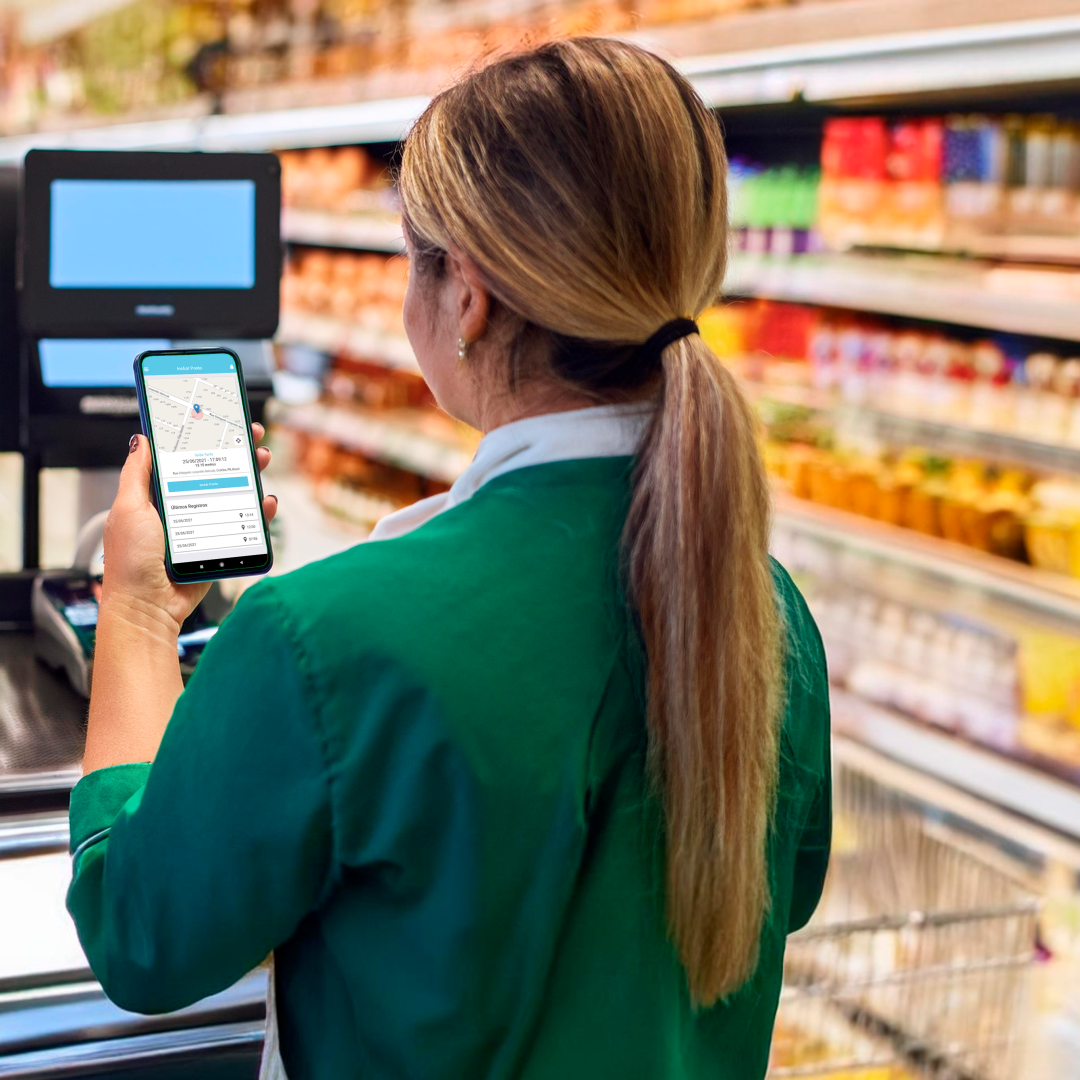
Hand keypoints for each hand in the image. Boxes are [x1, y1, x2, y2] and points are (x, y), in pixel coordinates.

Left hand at [100, 424, 277, 637]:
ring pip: (234, 493)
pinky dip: (259, 511)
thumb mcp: (128, 509)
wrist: (148, 608)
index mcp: (157, 496)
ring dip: (251, 474)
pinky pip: (245, 524)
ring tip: (261, 460)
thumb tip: (141, 440)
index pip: (184, 458)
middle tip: (251, 435)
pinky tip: (265, 501)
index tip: (219, 421)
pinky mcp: (220, 546)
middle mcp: (183, 508)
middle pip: (215, 471)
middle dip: (235, 450)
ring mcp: (203, 527)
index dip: (202, 438)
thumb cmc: (131, 563)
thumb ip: (136, 474)